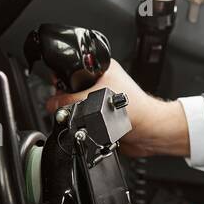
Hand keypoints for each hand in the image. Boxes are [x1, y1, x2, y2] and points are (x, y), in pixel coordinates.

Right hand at [45, 59, 190, 158]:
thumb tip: (52, 104)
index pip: (74, 71)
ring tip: (89, 119)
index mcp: (103, 69)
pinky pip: (87, 121)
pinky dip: (86, 126)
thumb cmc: (137, 111)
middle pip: (74, 91)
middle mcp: (104, 83)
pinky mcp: (104, 118)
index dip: (64, 82)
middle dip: (71, 102)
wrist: (150, 133)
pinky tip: (93, 127)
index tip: (58, 91)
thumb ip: (71, 102)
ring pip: (79, 108)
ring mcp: (104, 101)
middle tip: (76, 108)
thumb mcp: (96, 101)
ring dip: (80, 116)